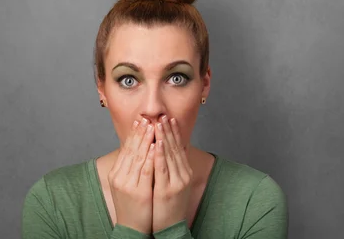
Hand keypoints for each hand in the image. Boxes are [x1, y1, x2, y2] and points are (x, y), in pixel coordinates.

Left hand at [152, 116, 193, 233]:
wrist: (171, 228)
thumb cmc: (169, 205)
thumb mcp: (175, 183)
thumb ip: (174, 166)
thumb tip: (172, 149)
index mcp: (185, 172)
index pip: (179, 147)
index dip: (174, 132)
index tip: (169, 118)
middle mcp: (183, 175)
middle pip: (175, 148)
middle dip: (168, 130)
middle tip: (163, 115)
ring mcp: (176, 182)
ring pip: (169, 155)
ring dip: (164, 137)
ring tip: (159, 123)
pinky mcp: (167, 190)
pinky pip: (163, 168)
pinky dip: (160, 154)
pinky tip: (158, 143)